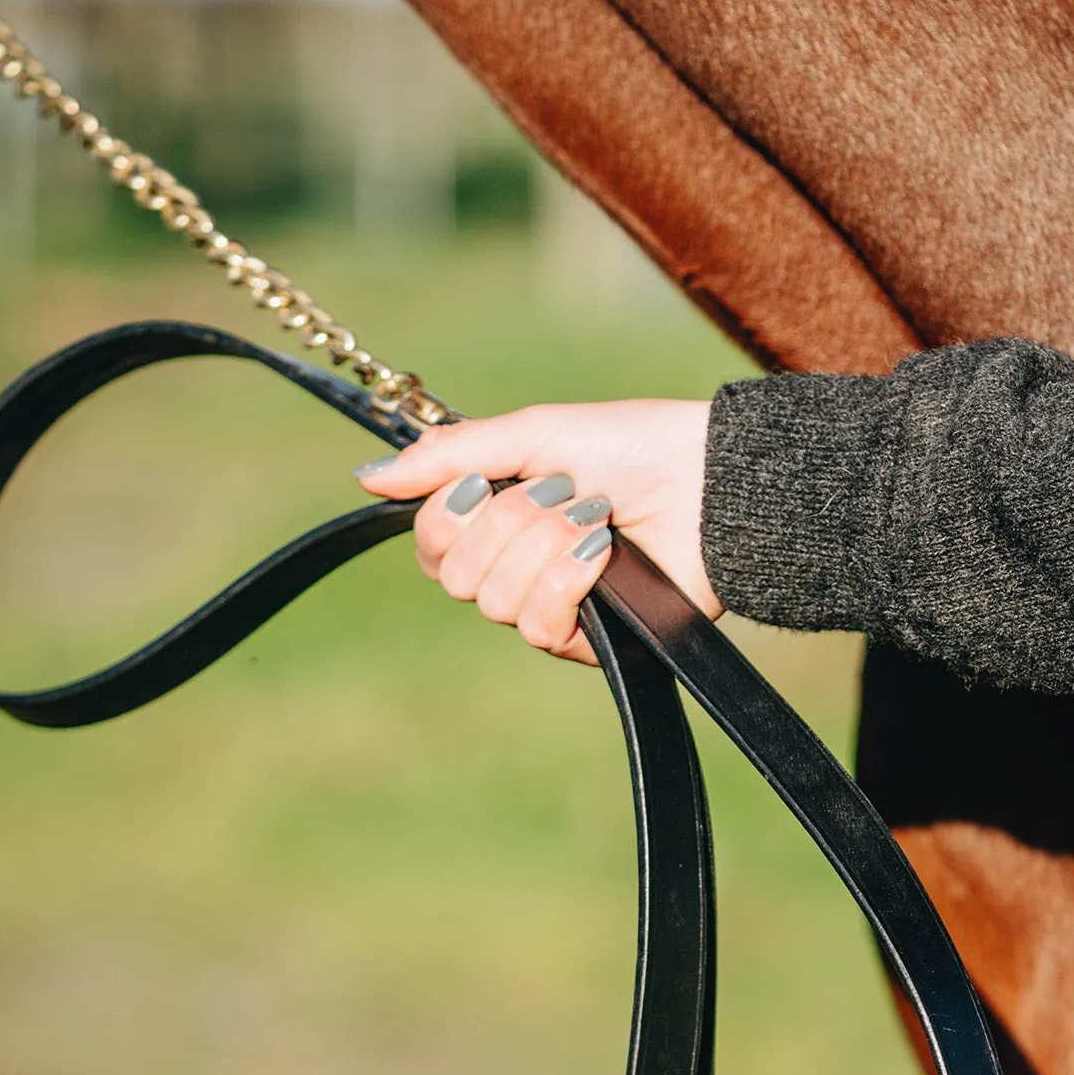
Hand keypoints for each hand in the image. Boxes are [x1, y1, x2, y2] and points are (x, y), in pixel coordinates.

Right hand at [353, 398, 717, 664]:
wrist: (707, 480)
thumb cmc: (627, 447)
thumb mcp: (531, 435)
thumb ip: (448, 457)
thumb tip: (366, 477)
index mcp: (496, 517)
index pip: (431, 542)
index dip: (448, 515)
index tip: (485, 484)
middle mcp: (515, 565)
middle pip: (455, 575)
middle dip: (507, 524)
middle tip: (560, 495)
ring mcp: (550, 604)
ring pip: (494, 601)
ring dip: (545, 546)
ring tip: (593, 519)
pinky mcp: (587, 639)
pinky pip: (538, 626)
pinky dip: (567, 582)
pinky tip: (602, 557)